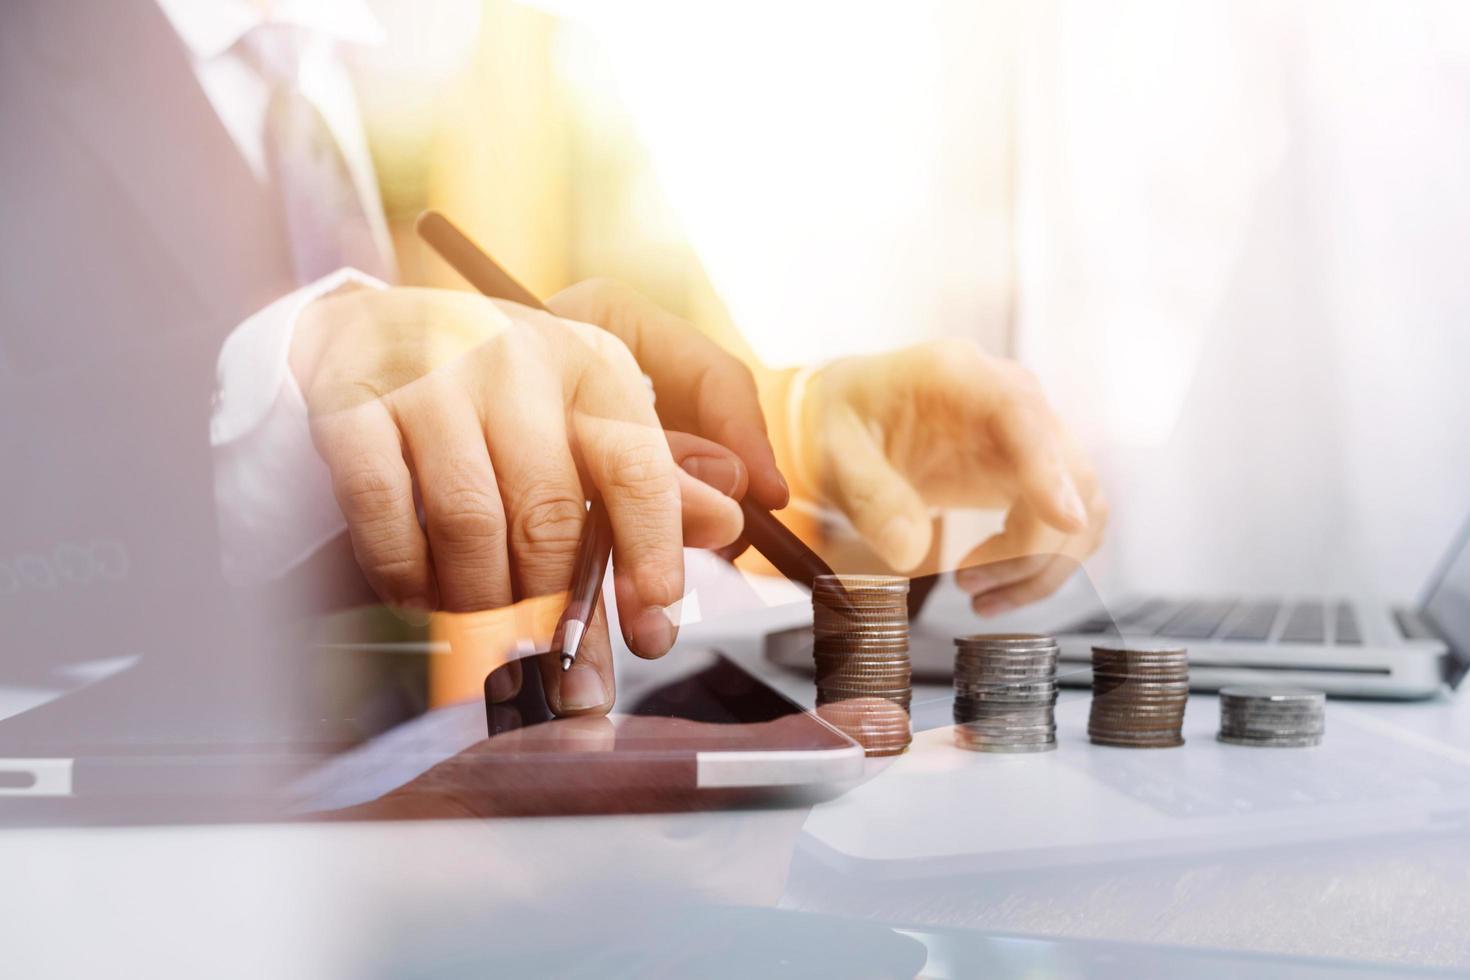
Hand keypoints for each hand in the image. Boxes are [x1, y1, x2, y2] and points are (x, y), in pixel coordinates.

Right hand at [291, 285, 752, 714]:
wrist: (366, 341)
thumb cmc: (496, 401)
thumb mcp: (584, 424)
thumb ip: (655, 478)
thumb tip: (728, 522)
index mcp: (591, 362)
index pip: (638, 469)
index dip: (652, 557)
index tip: (652, 628)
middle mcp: (518, 356)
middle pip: (553, 516)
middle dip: (550, 596)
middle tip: (544, 629)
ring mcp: (431, 374)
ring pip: (472, 527)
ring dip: (477, 593)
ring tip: (475, 599)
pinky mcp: (355, 402)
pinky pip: (389, 518)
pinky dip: (407, 574)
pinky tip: (417, 584)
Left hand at [778, 339, 1106, 613]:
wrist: (855, 415)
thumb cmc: (846, 421)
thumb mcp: (836, 453)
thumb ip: (870, 497)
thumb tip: (908, 553)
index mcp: (960, 375)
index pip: (1022, 413)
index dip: (1049, 467)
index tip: (1063, 520)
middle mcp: (1012, 399)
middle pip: (1068, 472)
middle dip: (1033, 546)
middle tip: (968, 585)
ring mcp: (1031, 436)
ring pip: (1081, 506)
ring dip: (1043, 564)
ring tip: (978, 596)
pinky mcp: (1035, 471)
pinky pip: (1068, 523)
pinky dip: (1043, 564)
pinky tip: (994, 584)